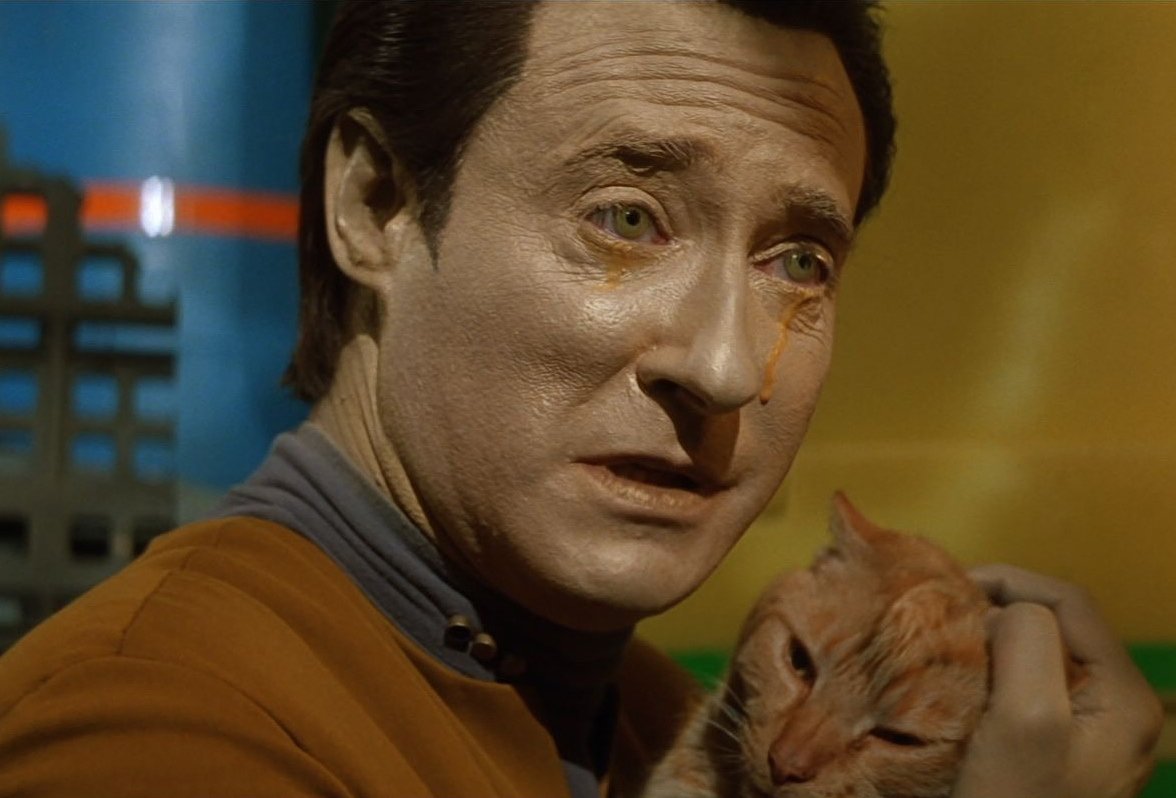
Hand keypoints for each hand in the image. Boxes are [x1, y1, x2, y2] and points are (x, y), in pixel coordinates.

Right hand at [952, 565, 1162, 797]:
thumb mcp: (1026, 719)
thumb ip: (1026, 644)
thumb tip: (1001, 611)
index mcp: (1127, 696)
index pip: (1068, 602)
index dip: (1007, 582)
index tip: (946, 590)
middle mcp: (1119, 711)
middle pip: (1056, 627)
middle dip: (995, 610)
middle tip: (940, 618)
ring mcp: (1088, 737)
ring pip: (1038, 657)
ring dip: (988, 642)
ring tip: (943, 647)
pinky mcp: (1056, 756)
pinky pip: (1026, 692)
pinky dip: (987, 676)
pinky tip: (955, 687)